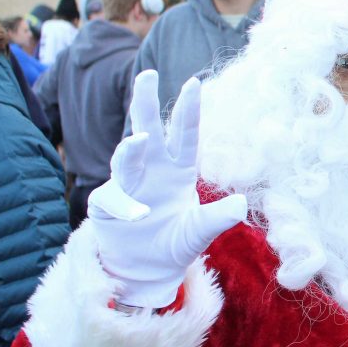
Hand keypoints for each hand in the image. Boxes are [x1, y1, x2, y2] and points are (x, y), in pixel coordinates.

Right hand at [88, 71, 245, 307]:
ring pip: (126, 156)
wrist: (146, 271)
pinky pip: (114, 198)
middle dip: (146, 101)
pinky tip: (139, 215)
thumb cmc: (175, 243)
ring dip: (131, 149)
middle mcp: (152, 168)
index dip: (188, 110)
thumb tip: (240, 204)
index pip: (184, 134)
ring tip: (140, 142)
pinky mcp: (107, 203)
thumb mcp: (200, 232)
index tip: (194, 83)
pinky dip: (126, 205)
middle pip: (147, 128)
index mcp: (178, 169)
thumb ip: (217, 218)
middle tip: (148, 75)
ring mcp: (128, 183)